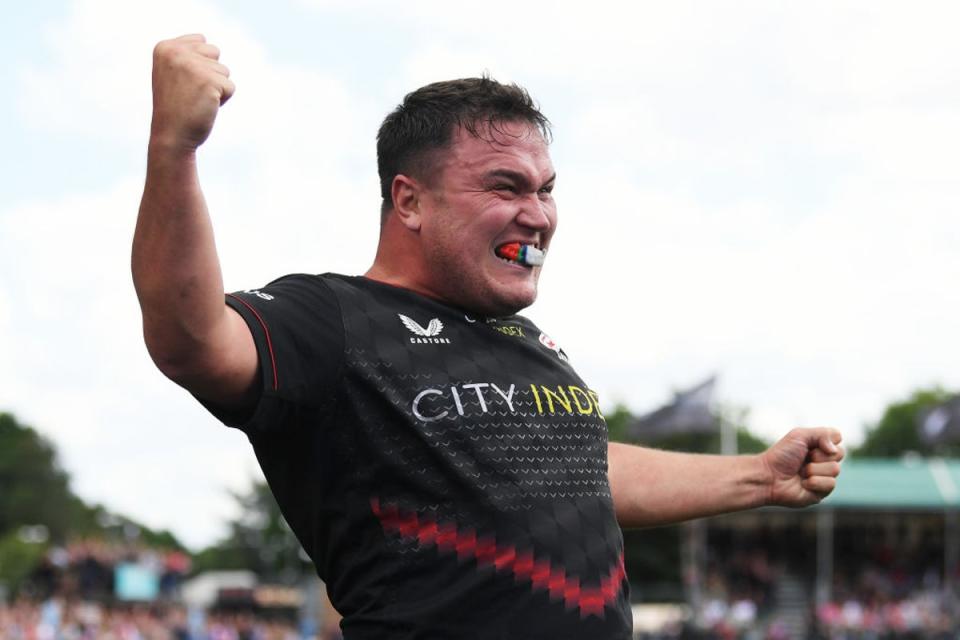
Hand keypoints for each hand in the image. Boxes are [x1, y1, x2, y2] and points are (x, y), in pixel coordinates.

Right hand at [150, 34, 234, 150]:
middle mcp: (176, 52)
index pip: (201, 41)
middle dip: (211, 73)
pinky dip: (223, 100)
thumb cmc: (176, 107)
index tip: (183, 81)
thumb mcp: (173, 73)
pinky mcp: (209, 82)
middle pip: (215, 53)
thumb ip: (187, 55)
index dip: (200, 64)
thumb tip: (211, 48)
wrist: (171, 136)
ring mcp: (193, 66)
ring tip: (197, 100)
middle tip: (192, 92)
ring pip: (225, 70)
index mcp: (164, 47)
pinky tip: (205, 107)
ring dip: (217, 88)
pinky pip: (231, 87)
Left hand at [761, 427, 842, 507]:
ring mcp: (824, 476)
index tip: (808, 445)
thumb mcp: (799, 435)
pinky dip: (814, 482)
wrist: (768, 476)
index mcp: (819, 446)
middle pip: (840, 453)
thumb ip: (822, 434)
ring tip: (800, 472)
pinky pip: (831, 484)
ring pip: (835, 469)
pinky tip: (803, 484)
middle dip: (818, 455)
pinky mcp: (822, 492)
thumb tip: (834, 450)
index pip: (837, 437)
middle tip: (803, 459)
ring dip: (813, 469)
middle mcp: (824, 461)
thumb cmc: (781, 455)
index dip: (825, 440)